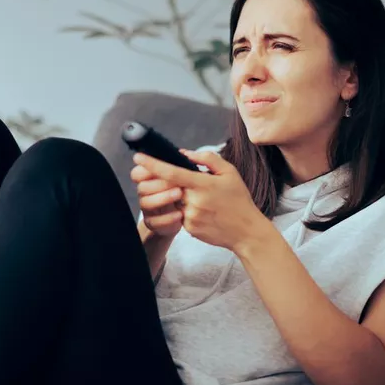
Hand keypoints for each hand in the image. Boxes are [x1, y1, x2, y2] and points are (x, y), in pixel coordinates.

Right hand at [130, 162, 183, 237]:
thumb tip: (184, 153)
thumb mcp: (186, 177)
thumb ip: (183, 165)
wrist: (188, 217)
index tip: (163, 168)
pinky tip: (180, 214)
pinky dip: (167, 218)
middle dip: (159, 183)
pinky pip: (154, 221)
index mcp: (150, 179)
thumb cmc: (185, 191)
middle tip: (178, 182)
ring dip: (163, 198)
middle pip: (142, 186)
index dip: (146, 169)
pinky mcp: (153, 223)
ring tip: (180, 195)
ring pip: (146, 203)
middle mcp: (145, 193)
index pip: (137, 173)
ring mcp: (148, 208)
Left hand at [132, 149, 262, 250]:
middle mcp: (193, 200)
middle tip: (188, 183)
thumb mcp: (229, 172)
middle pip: (170, 187)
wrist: (246, 231)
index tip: (138, 157)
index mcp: (202, 184)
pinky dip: (186, 210)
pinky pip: (180, 215)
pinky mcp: (189, 229)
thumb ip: (207, 159)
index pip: (171, 172)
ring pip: (175, 201)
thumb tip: (184, 153)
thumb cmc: (239, 199)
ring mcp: (190, 216)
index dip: (152, 164)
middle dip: (170, 183)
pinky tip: (204, 211)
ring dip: (182, 197)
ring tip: (205, 200)